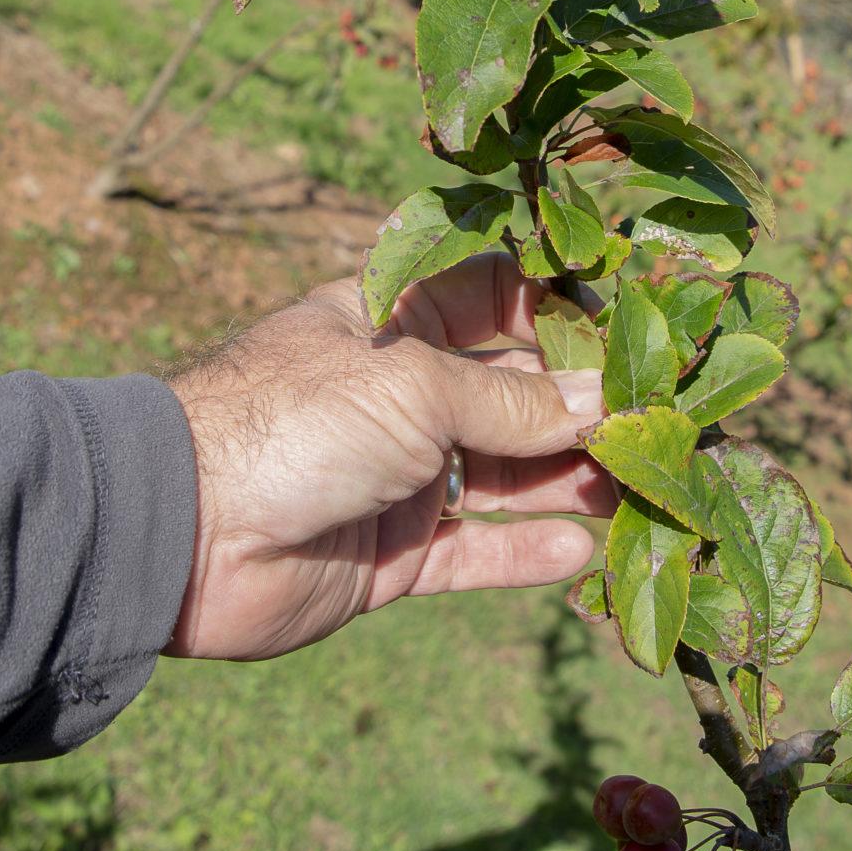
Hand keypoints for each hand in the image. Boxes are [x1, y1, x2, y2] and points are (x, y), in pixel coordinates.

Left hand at [164, 257, 612, 659]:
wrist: (188, 533)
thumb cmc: (296, 421)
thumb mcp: (416, 387)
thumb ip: (513, 402)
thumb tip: (602, 404)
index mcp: (395, 322)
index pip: (494, 297)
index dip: (559, 310)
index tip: (633, 329)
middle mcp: (402, 393)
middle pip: (513, 392)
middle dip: (583, 407)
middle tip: (663, 423)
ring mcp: (399, 475)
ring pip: (506, 476)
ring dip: (571, 481)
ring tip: (640, 488)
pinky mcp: (394, 554)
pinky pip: (476, 550)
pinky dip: (528, 551)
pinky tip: (584, 550)